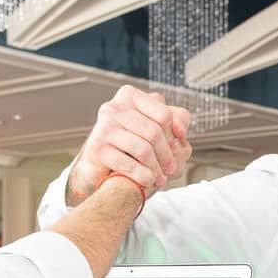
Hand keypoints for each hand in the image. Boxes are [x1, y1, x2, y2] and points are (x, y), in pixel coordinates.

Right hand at [67, 85, 191, 203]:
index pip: (164, 114)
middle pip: (154, 132)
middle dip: (166, 155)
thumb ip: (175, 119)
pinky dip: (142, 176)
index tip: (178, 147)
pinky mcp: (97, 149)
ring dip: (155, 168)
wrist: (99, 164)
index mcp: (130, 96)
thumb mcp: (154, 125)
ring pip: (143, 150)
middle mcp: (114, 108)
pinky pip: (128, 164)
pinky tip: (147, 181)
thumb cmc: (131, 143)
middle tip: (171, 169)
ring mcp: (104, 127)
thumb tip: (180, 132)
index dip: (175, 133)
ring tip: (160, 178)